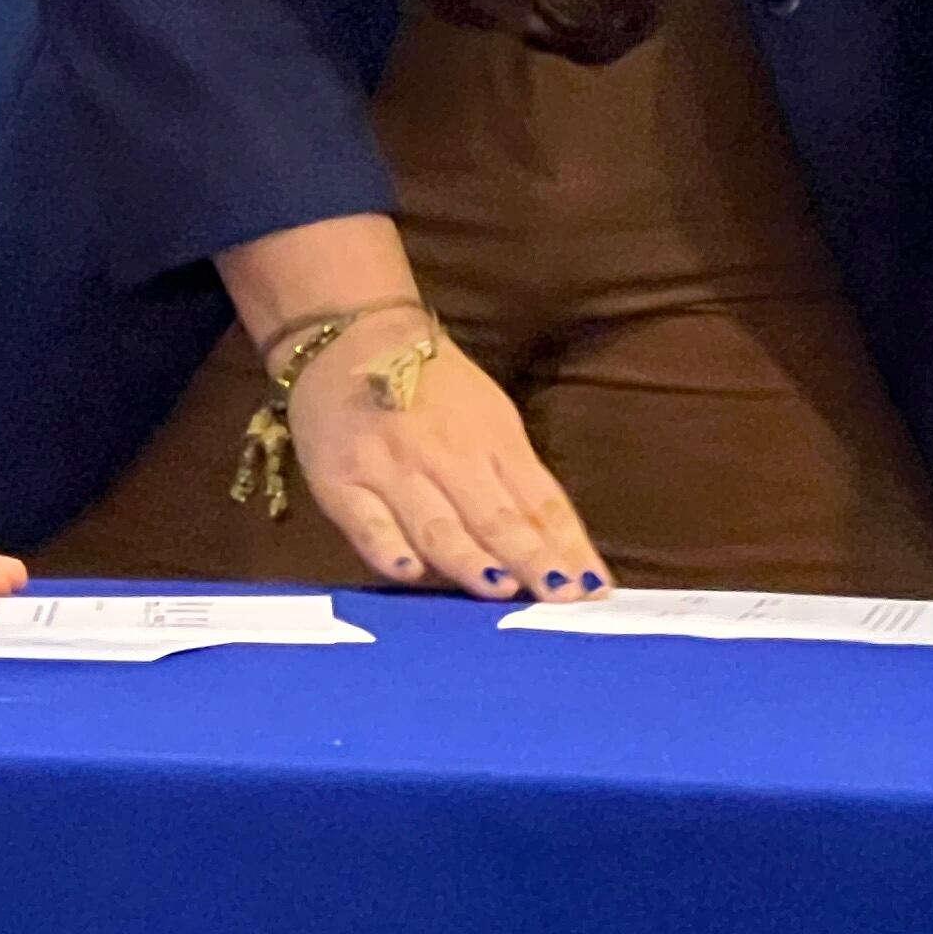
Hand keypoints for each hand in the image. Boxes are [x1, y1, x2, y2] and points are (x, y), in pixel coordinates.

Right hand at [284, 305, 606, 600]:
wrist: (349, 336)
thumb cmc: (434, 388)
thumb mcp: (492, 420)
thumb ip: (522, 485)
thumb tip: (566, 554)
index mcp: (492, 438)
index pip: (538, 501)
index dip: (568, 547)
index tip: (594, 590)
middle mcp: (444, 454)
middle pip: (493, 516)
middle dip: (528, 559)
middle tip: (558, 597)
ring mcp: (389, 469)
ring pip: (435, 525)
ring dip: (470, 560)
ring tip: (500, 588)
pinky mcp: (338, 484)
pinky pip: (366, 524)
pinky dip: (388, 549)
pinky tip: (411, 571)